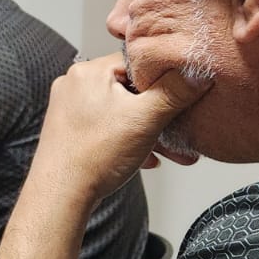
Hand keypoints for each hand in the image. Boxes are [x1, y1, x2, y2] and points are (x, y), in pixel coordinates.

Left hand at [32, 54, 212, 203]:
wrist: (61, 195)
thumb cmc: (94, 156)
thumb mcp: (146, 119)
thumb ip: (175, 91)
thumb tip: (198, 71)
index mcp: (89, 72)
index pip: (137, 62)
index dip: (164, 77)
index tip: (182, 93)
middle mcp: (75, 85)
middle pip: (130, 90)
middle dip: (161, 114)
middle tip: (182, 130)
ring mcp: (70, 109)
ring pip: (121, 113)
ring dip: (150, 132)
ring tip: (174, 153)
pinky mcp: (70, 131)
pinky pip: (108, 129)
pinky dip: (129, 141)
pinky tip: (148, 159)